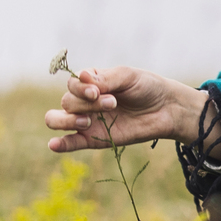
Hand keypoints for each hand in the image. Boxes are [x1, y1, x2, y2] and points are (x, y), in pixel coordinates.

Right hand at [45, 65, 207, 152]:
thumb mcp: (128, 76)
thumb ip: (105, 78)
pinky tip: (55, 144)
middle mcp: (85, 101)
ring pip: (57, 119)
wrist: (166, 109)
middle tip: (112, 104)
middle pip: (66, 102)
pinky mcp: (93, 139)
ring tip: (88, 121)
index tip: (98, 92)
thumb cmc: (147, 87)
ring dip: (67, 120)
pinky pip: (70, 143)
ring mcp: (87, 121)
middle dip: (86, 104)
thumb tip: (82, 77)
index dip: (81, 89)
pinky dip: (60, 144)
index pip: (72, 85)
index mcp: (91, 83)